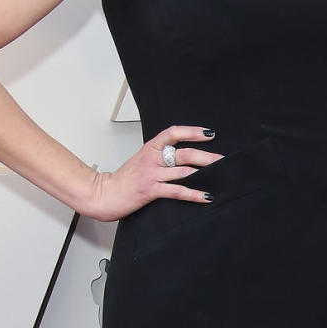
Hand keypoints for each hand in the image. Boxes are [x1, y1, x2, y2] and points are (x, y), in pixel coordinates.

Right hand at [83, 125, 221, 221]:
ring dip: (204, 174)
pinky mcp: (151, 190)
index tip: (209, 133)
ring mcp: (152, 174)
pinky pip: (177, 190)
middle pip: (185, 153)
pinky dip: (194, 194)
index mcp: (151, 148)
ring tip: (220, 176)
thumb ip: (160, 155)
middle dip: (207, 156)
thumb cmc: (124, 178)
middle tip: (223, 159)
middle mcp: (153, 159)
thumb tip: (183, 155)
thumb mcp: (142, 159)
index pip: (173, 133)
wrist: (103, 194)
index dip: (193, 131)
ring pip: (184, 171)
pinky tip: (206, 196)